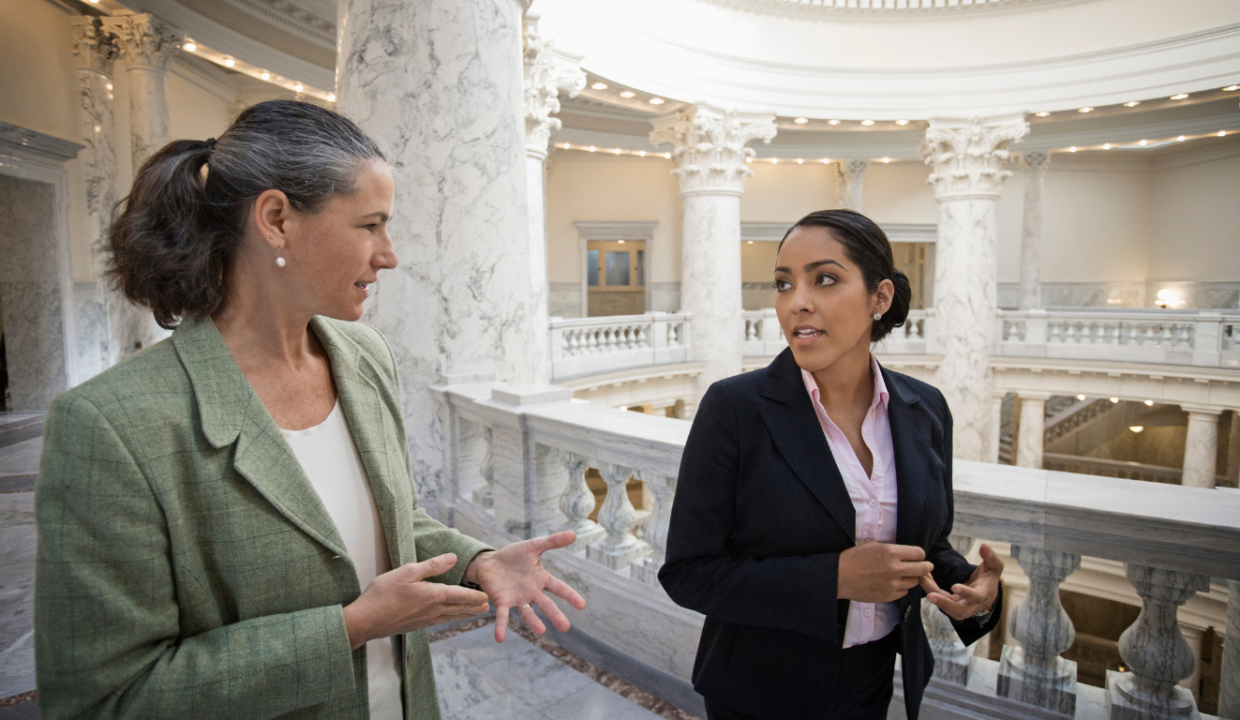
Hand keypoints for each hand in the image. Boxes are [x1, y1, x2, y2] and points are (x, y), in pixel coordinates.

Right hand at [342, 553, 490, 649]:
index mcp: (434, 596)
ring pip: (451, 617)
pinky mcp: (416, 625)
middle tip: (488, 607)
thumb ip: (432, 566)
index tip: (488, 596)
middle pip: (460, 608)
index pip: (462, 595)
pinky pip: (439, 621)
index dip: (476, 596)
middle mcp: (433, 610)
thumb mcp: (407, 572)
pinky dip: (450, 618)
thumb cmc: (383, 593)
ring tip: (475, 613)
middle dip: (475, 606)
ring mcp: (425, 620)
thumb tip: (453, 557)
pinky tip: (448, 617)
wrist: (366, 620)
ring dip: (465, 614)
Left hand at [464, 531, 587, 642]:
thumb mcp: (533, 546)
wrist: (489, 562)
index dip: (570, 596)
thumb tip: (574, 534)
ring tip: (541, 632)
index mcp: (541, 579)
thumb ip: (552, 542)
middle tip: (565, 627)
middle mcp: (532, 593)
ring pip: (528, 613)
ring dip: (533, 622)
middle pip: (546, 605)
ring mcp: (517, 599)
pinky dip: (501, 627)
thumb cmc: (513, 556)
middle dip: (556, 615)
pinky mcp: (502, 602)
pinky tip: (500, 637)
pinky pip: (503, 616)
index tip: (582, 605)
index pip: (559, 588)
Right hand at [838, 541, 933, 603]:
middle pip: (923, 569)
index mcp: (891, 552)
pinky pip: (904, 592)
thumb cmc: (853, 558)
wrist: (839, 577)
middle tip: (925, 567)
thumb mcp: (872, 545)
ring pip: (914, 581)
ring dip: (911, 578)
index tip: (918, 556)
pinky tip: (892, 583)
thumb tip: (905, 552)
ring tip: (902, 575)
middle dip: (925, 567)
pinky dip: (901, 588)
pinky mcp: (889, 596)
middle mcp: (895, 568)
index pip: (919, 553)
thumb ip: (891, 548)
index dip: (919, 554)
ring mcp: (893, 584)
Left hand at [920, 543, 1004, 621]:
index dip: (965, 593)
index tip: (955, 587)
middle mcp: (970, 605)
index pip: (975, 597)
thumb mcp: (994, 568)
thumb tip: (984, 546)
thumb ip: (991, 558)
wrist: (985, 594)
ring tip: (921, 577)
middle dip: (943, 603)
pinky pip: (939, 598)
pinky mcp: (950, 604)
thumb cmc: (989, 579)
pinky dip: (930, 587)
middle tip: (930, 596)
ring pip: (944, 604)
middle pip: (957, 610)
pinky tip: (922, 576)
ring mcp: (959, 607)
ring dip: (931, 592)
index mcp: (982, 596)